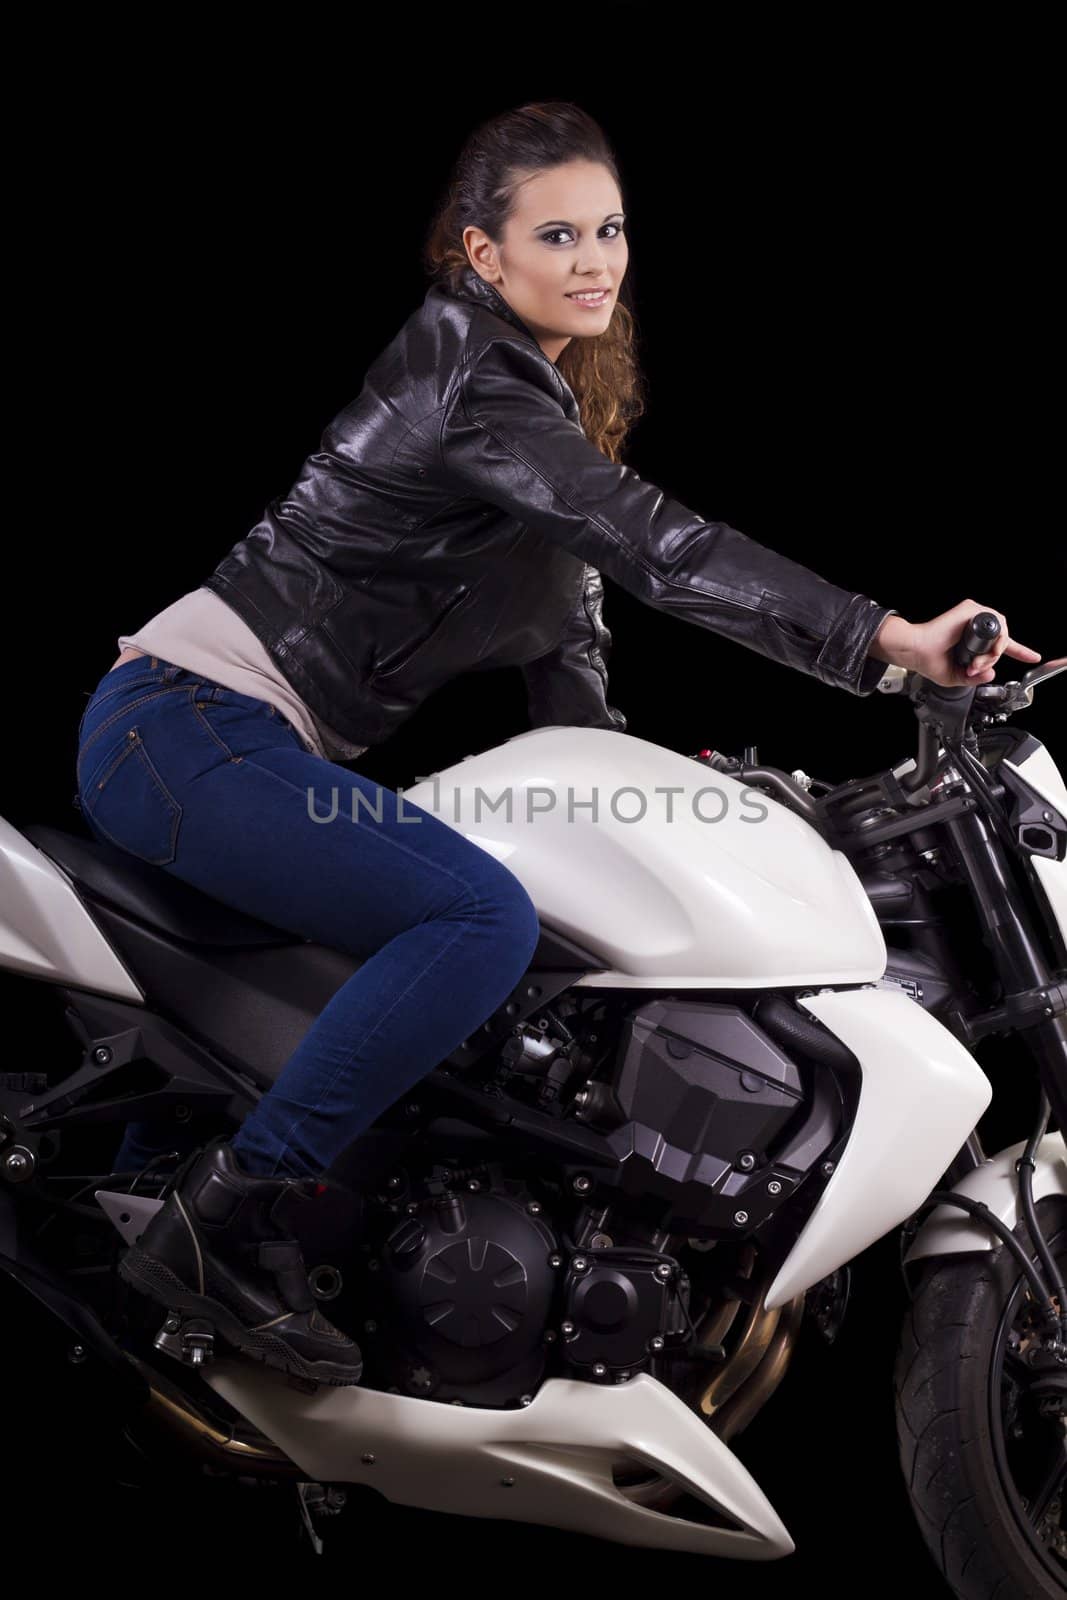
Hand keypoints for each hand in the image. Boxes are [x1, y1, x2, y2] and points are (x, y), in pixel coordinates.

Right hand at [872, 601, 1041, 688]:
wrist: (916, 651)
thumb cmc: (929, 661)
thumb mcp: (957, 677)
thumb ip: (977, 677)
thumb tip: (991, 673)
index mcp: (972, 641)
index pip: (1000, 644)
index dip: (1019, 651)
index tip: (1032, 657)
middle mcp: (974, 627)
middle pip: (1001, 641)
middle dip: (993, 659)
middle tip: (977, 668)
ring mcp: (973, 617)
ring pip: (1002, 633)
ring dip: (994, 653)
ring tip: (977, 662)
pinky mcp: (970, 609)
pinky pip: (996, 625)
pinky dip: (994, 642)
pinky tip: (980, 652)